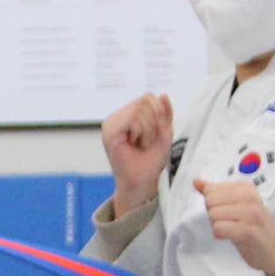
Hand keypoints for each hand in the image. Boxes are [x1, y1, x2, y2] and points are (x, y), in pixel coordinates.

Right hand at [102, 93, 174, 213]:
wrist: (143, 181)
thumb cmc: (151, 160)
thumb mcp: (164, 132)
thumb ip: (165, 113)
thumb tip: (163, 95)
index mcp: (129, 115)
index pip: (148, 97)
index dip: (159, 111)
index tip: (156, 132)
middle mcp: (117, 116)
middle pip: (144, 100)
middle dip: (154, 121)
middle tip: (147, 140)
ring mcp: (111, 123)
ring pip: (138, 108)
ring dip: (147, 129)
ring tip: (141, 143)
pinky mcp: (109, 131)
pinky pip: (132, 118)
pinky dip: (140, 131)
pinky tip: (134, 143)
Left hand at [194, 177, 274, 275]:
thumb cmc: (252, 225)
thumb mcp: (236, 204)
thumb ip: (216, 192)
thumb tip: (196, 181)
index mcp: (246, 187)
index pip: (211, 190)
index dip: (214, 204)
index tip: (229, 211)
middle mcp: (250, 197)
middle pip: (210, 201)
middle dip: (215, 215)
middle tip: (231, 222)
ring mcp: (250, 213)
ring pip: (213, 215)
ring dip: (218, 226)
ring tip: (233, 229)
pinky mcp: (248, 230)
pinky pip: (218, 229)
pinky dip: (220, 235)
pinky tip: (232, 237)